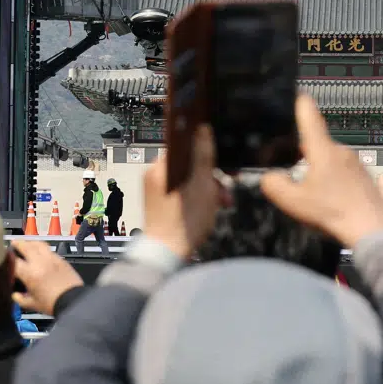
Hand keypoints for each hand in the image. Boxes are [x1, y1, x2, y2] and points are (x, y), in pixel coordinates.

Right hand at [9, 241, 83, 316]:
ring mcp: (51, 258)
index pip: (13, 262)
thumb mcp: (32, 305)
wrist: (73, 301)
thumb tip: (15, 295)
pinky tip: (41, 252)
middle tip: (13, 243)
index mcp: (29, 273)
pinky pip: (49, 249)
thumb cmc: (52, 304)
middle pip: (25, 246)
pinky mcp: (61, 259)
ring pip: (38, 243)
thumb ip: (20, 299)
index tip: (3, 259)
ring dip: (30, 242)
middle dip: (17, 243)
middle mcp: (39, 262)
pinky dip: (42, 248)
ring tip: (27, 244)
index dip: (6, 259)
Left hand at [143, 125, 226, 259]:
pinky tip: (210, 206)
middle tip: (226, 184)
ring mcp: (158, 189)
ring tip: (221, 201)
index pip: (186, 144)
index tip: (220, 157)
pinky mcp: (162, 202)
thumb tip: (202, 129)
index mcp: (161, 166)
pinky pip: (184, 190)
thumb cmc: (182, 223)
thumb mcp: (202, 184)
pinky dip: (198, 196)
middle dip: (212, 174)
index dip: (207, 150)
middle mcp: (156, 175)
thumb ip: (202, 155)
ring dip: (208, 187)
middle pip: (190, 162)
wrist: (167, 254)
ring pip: (190, 178)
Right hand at [259, 95, 382, 248]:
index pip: (309, 117)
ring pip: (330, 159)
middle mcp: (341, 150)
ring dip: (319, 169)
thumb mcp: (293, 201)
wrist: (372, 229)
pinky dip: (334, 179)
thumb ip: (274, 185)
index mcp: (322, 149)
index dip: (301, 104)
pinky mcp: (365, 176)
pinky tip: (330, 199)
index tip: (297, 93)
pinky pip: (343, 171)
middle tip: (291, 168)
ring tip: (312, 191)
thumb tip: (269, 177)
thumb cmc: (332, 212)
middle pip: (317, 143)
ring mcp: (356, 163)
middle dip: (303, 153)